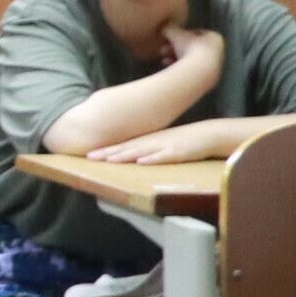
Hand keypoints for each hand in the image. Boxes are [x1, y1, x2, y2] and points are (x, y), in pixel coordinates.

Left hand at [89, 124, 235, 165]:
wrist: (208, 134)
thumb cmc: (183, 141)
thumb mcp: (161, 143)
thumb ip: (145, 148)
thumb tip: (130, 156)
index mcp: (147, 142)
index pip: (122, 147)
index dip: (105, 151)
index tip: (87, 155)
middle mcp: (152, 143)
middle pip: (127, 149)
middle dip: (108, 154)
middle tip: (89, 158)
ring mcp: (165, 146)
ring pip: (142, 152)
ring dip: (125, 156)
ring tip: (109, 160)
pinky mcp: (179, 152)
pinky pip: (164, 156)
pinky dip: (153, 159)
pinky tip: (142, 162)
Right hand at [160, 22, 226, 76]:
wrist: (198, 73)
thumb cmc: (189, 49)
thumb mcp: (174, 33)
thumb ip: (170, 28)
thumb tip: (165, 27)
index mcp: (214, 37)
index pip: (195, 33)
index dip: (180, 35)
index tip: (169, 39)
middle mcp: (218, 50)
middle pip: (193, 46)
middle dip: (176, 48)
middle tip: (163, 50)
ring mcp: (214, 65)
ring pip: (191, 59)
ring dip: (176, 58)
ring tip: (164, 61)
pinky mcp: (209, 77)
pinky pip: (193, 70)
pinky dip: (181, 68)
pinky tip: (170, 69)